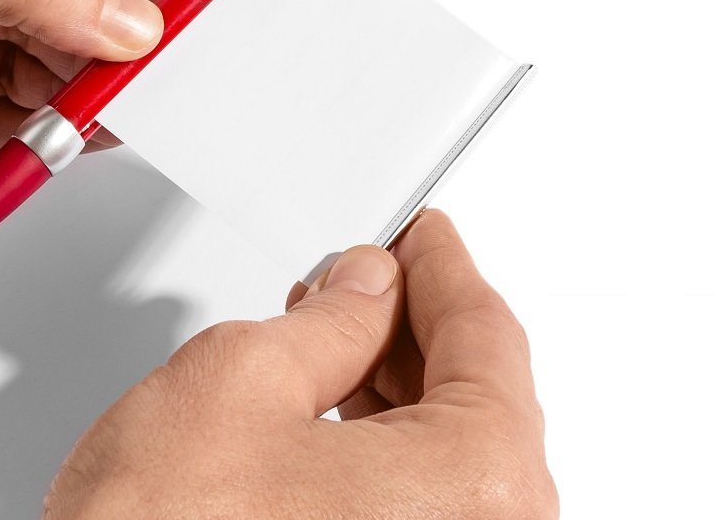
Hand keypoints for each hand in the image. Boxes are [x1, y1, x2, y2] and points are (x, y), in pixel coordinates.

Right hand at [44, 210, 557, 518]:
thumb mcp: (242, 378)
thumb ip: (329, 319)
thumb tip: (364, 286)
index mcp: (474, 486)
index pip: (485, 335)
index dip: (440, 264)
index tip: (421, 234)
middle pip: (474, 395)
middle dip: (409, 320)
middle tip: (368, 272)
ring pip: (444, 449)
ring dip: (392, 379)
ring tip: (334, 330)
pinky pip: (418, 497)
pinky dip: (382, 440)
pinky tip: (333, 403)